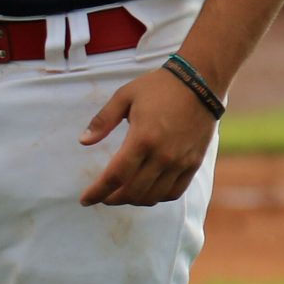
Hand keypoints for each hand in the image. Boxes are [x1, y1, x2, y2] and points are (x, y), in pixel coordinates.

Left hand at [80, 66, 219, 206]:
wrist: (200, 82)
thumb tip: (84, 142)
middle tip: (103, 196)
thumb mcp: (125, 96)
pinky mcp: (194, 163)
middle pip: (132, 192)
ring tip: (123, 194)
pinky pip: (174, 192)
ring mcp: (180, 161)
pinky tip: (148, 191)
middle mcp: (162, 155)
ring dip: (134, 200)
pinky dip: (157, 197)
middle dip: (112, 199)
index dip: (97, 192)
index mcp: (142, 138)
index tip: (85, 200)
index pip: (115, 176)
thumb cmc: (159, 87)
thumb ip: (103, 120)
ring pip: (153, 196)